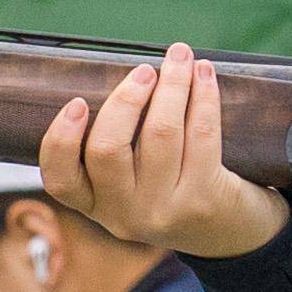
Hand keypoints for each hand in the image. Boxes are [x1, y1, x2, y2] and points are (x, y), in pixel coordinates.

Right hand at [40, 46, 283, 260]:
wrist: (231, 234)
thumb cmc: (176, 190)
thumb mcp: (135, 185)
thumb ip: (117, 148)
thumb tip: (126, 76)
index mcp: (98, 206)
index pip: (61, 180)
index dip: (61, 139)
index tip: (77, 102)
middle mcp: (125, 215)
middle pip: (107, 149)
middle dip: (125, 99)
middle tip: (144, 70)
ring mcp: (163, 210)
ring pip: (159, 134)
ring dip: (171, 84)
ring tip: (179, 57)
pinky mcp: (202, 199)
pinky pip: (200, 134)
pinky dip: (203, 95)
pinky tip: (204, 73)